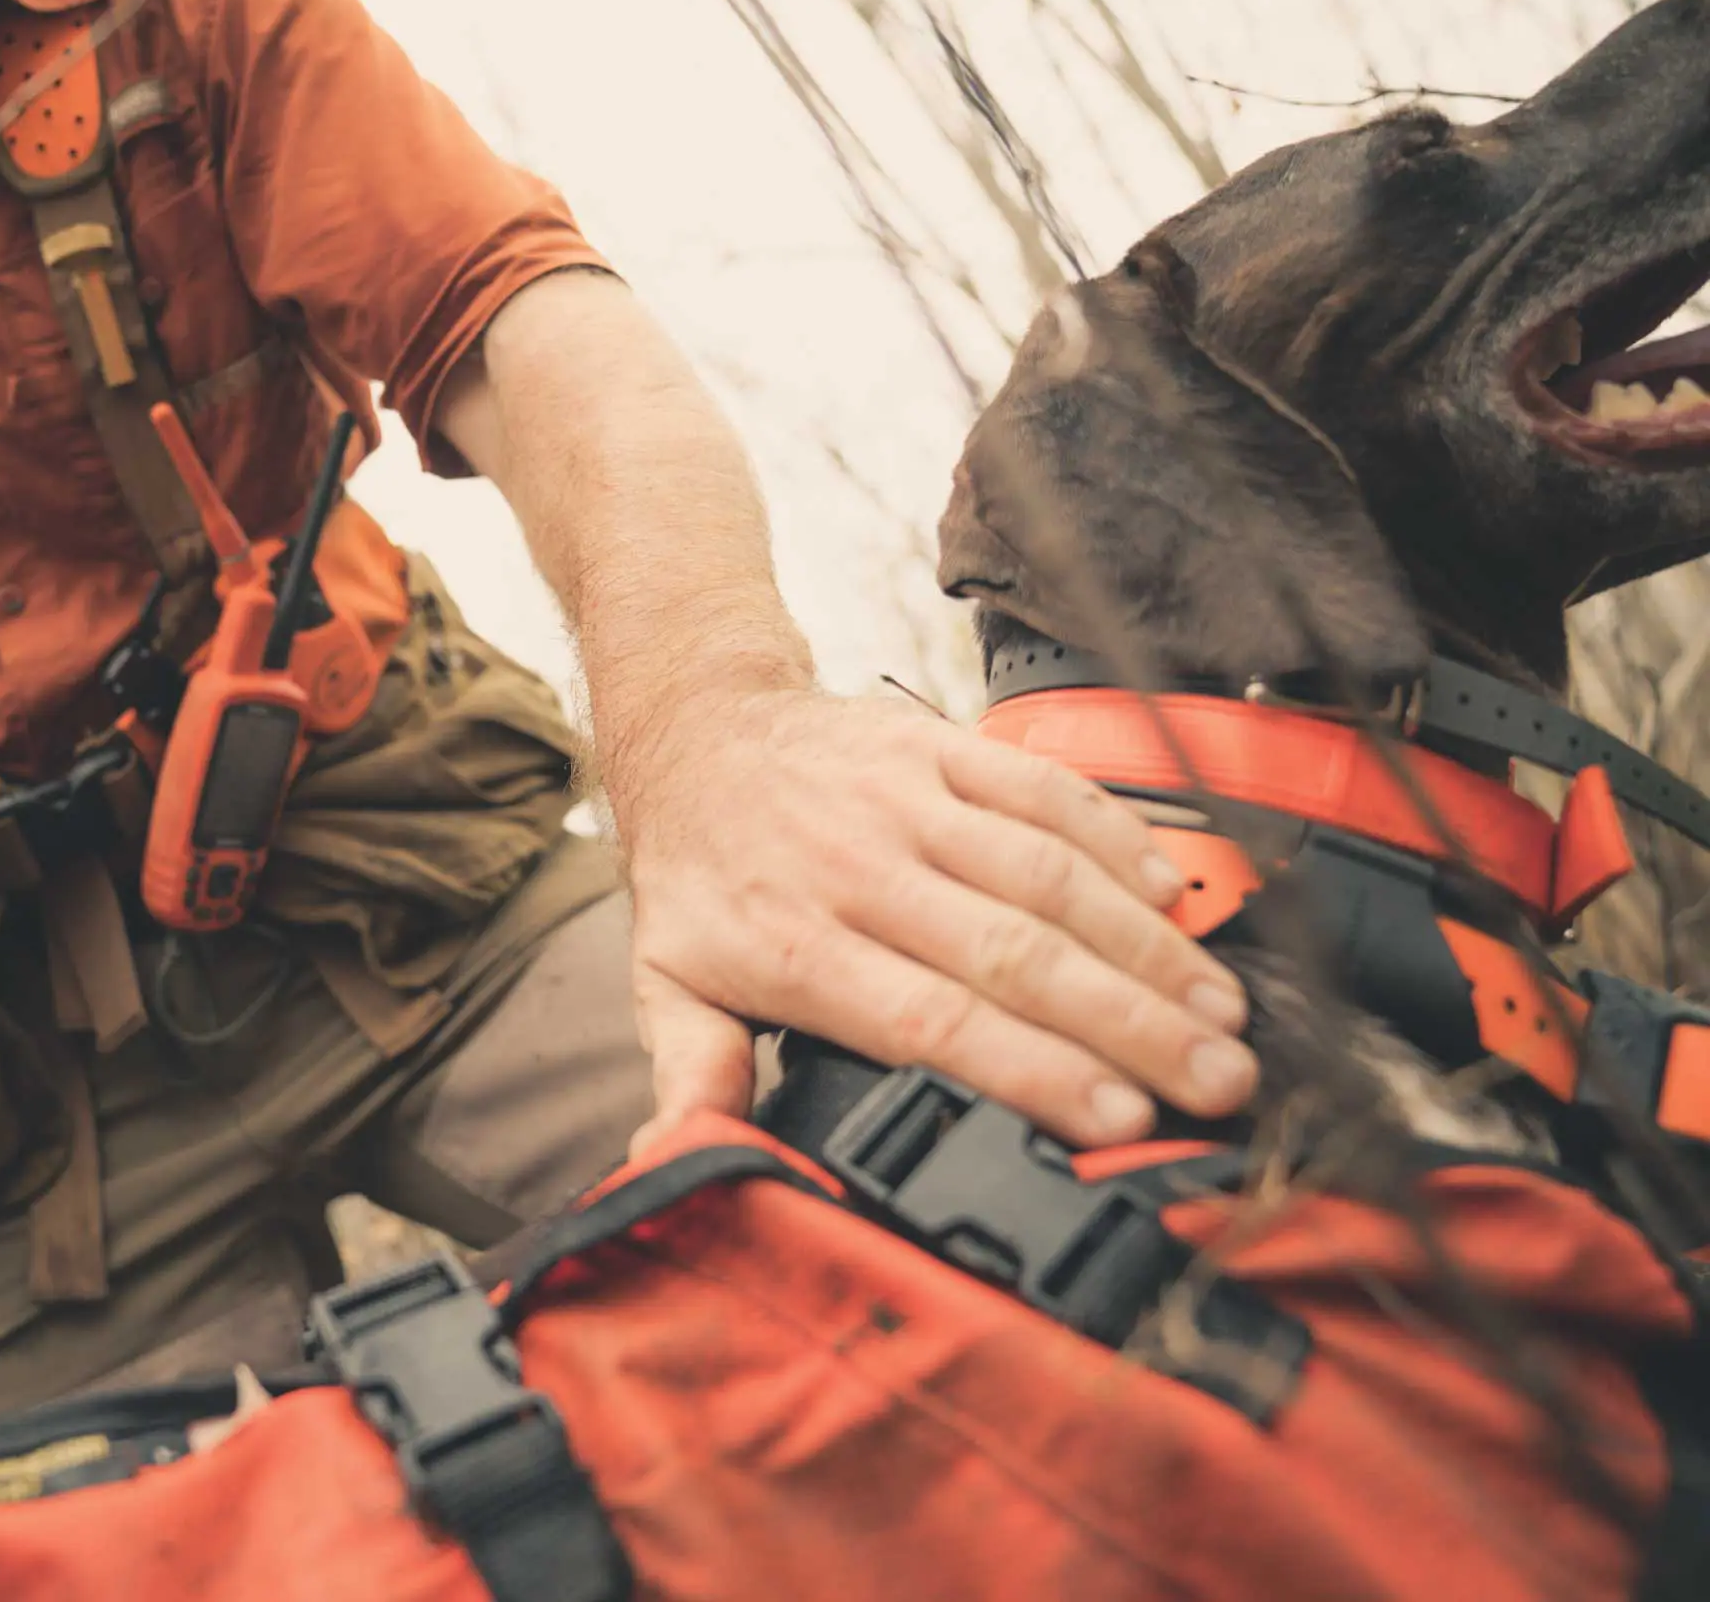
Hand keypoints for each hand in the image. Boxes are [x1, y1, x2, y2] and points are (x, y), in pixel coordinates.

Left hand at [617, 688, 1256, 1153]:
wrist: (698, 733)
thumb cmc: (700, 874)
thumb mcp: (669, 982)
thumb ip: (693, 1070)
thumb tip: (680, 1156)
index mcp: (798, 946)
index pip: (934, 1020)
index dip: (1034, 1068)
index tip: (1119, 1119)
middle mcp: (860, 869)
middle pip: (1015, 953)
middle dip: (1129, 1023)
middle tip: (1217, 1080)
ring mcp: (906, 799)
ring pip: (1047, 872)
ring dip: (1145, 943)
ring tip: (1219, 1010)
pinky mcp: (940, 745)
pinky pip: (1043, 787)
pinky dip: (1117, 837)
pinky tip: (1175, 896)